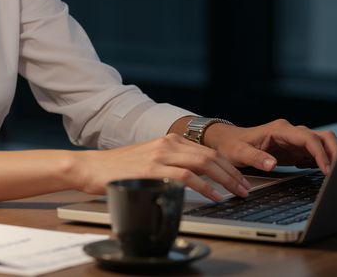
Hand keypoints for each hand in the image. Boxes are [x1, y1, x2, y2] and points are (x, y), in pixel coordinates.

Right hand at [71, 134, 252, 200]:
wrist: (90, 167)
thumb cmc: (118, 168)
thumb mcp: (150, 160)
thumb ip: (172, 164)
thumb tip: (195, 179)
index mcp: (170, 140)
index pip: (208, 151)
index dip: (229, 166)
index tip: (241, 179)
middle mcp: (169, 143)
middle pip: (212, 156)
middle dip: (233, 173)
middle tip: (246, 188)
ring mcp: (161, 155)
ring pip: (204, 164)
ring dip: (225, 180)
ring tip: (237, 193)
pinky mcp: (153, 169)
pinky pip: (187, 177)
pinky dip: (205, 187)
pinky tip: (214, 196)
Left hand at [202, 119, 336, 174]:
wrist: (227, 141)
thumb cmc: (232, 145)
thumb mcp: (239, 153)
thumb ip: (255, 158)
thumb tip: (273, 164)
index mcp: (280, 130)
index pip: (308, 138)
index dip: (320, 153)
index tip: (326, 169)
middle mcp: (290, 133)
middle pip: (321, 137)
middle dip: (334, 152)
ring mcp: (294, 141)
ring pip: (321, 144)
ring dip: (330, 157)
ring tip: (333, 176)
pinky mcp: (294, 150)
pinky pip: (313, 154)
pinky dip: (321, 162)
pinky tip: (322, 174)